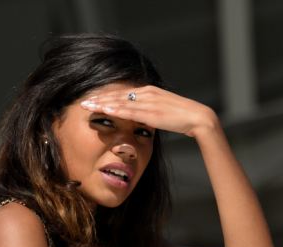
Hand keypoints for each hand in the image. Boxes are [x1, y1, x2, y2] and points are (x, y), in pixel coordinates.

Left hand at [80, 85, 218, 137]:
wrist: (199, 118)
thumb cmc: (183, 117)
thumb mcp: (164, 110)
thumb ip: (151, 111)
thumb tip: (141, 117)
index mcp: (149, 91)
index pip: (123, 93)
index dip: (107, 96)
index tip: (93, 100)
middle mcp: (147, 93)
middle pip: (118, 95)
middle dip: (100, 99)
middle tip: (84, 102)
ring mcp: (149, 102)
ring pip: (121, 102)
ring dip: (103, 104)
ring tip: (88, 106)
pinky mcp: (153, 112)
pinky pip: (131, 111)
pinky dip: (117, 110)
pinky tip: (105, 111)